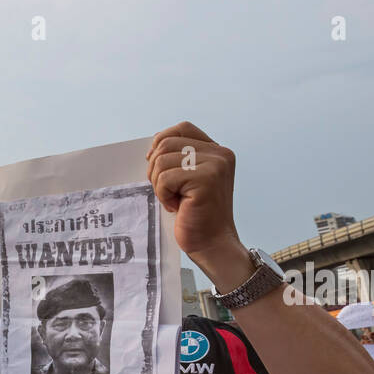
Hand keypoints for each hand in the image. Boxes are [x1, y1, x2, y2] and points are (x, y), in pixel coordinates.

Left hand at [145, 122, 245, 285]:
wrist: (212, 245)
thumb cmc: (196, 216)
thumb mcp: (187, 181)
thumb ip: (179, 160)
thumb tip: (153, 148)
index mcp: (218, 151)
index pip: (182, 128)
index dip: (162, 142)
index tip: (155, 164)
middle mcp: (220, 154)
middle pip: (167, 143)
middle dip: (156, 168)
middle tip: (166, 191)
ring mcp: (215, 165)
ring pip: (162, 160)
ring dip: (159, 184)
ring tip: (174, 201)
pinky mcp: (206, 179)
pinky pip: (165, 178)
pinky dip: (163, 195)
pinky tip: (177, 207)